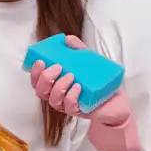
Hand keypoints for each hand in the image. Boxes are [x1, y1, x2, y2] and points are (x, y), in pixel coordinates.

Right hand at [29, 35, 140, 150]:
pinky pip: (69, 106)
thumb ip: (77, 49)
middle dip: (45, 78)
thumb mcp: (88, 61)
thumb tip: (67, 39)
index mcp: (57, 83)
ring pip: (53, 100)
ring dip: (59, 86)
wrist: (116, 99)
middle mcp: (59, 95)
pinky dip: (71, 96)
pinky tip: (78, 87)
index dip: (34, 72)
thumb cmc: (99, 81)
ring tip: (71, 76)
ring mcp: (68, 105)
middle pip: (40, 91)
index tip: (40, 61)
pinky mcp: (79, 111)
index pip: (37, 81)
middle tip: (58, 67)